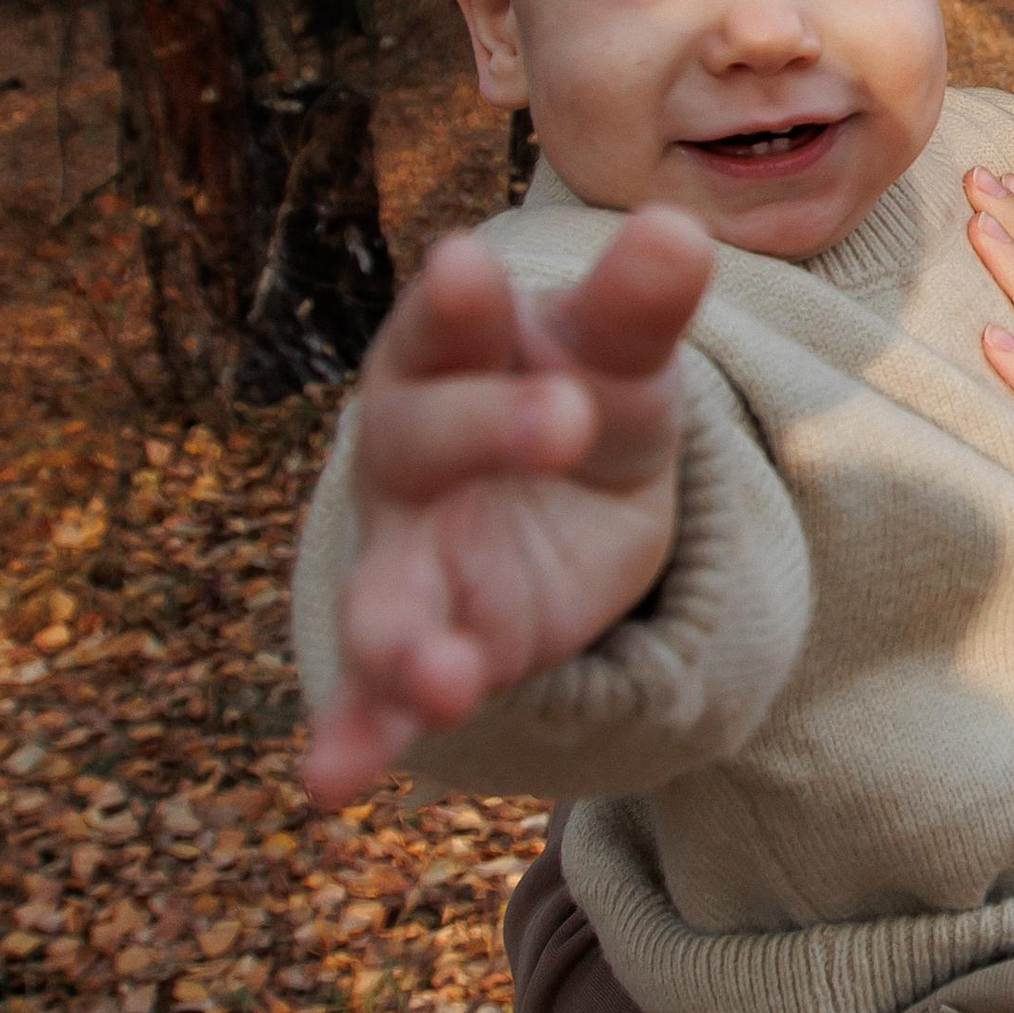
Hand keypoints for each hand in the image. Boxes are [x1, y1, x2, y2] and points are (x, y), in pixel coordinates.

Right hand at [304, 207, 712, 805]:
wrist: (566, 493)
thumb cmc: (582, 390)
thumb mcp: (627, 355)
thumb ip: (642, 305)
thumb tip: (681, 230)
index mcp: (450, 353)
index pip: (449, 320)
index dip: (460, 299)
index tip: (470, 265)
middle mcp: (408, 451)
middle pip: (422, 440)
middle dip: (486, 431)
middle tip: (569, 420)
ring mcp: (406, 555)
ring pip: (385, 593)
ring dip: (403, 638)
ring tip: (443, 676)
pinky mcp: (422, 641)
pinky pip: (373, 696)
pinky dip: (352, 737)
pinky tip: (331, 783)